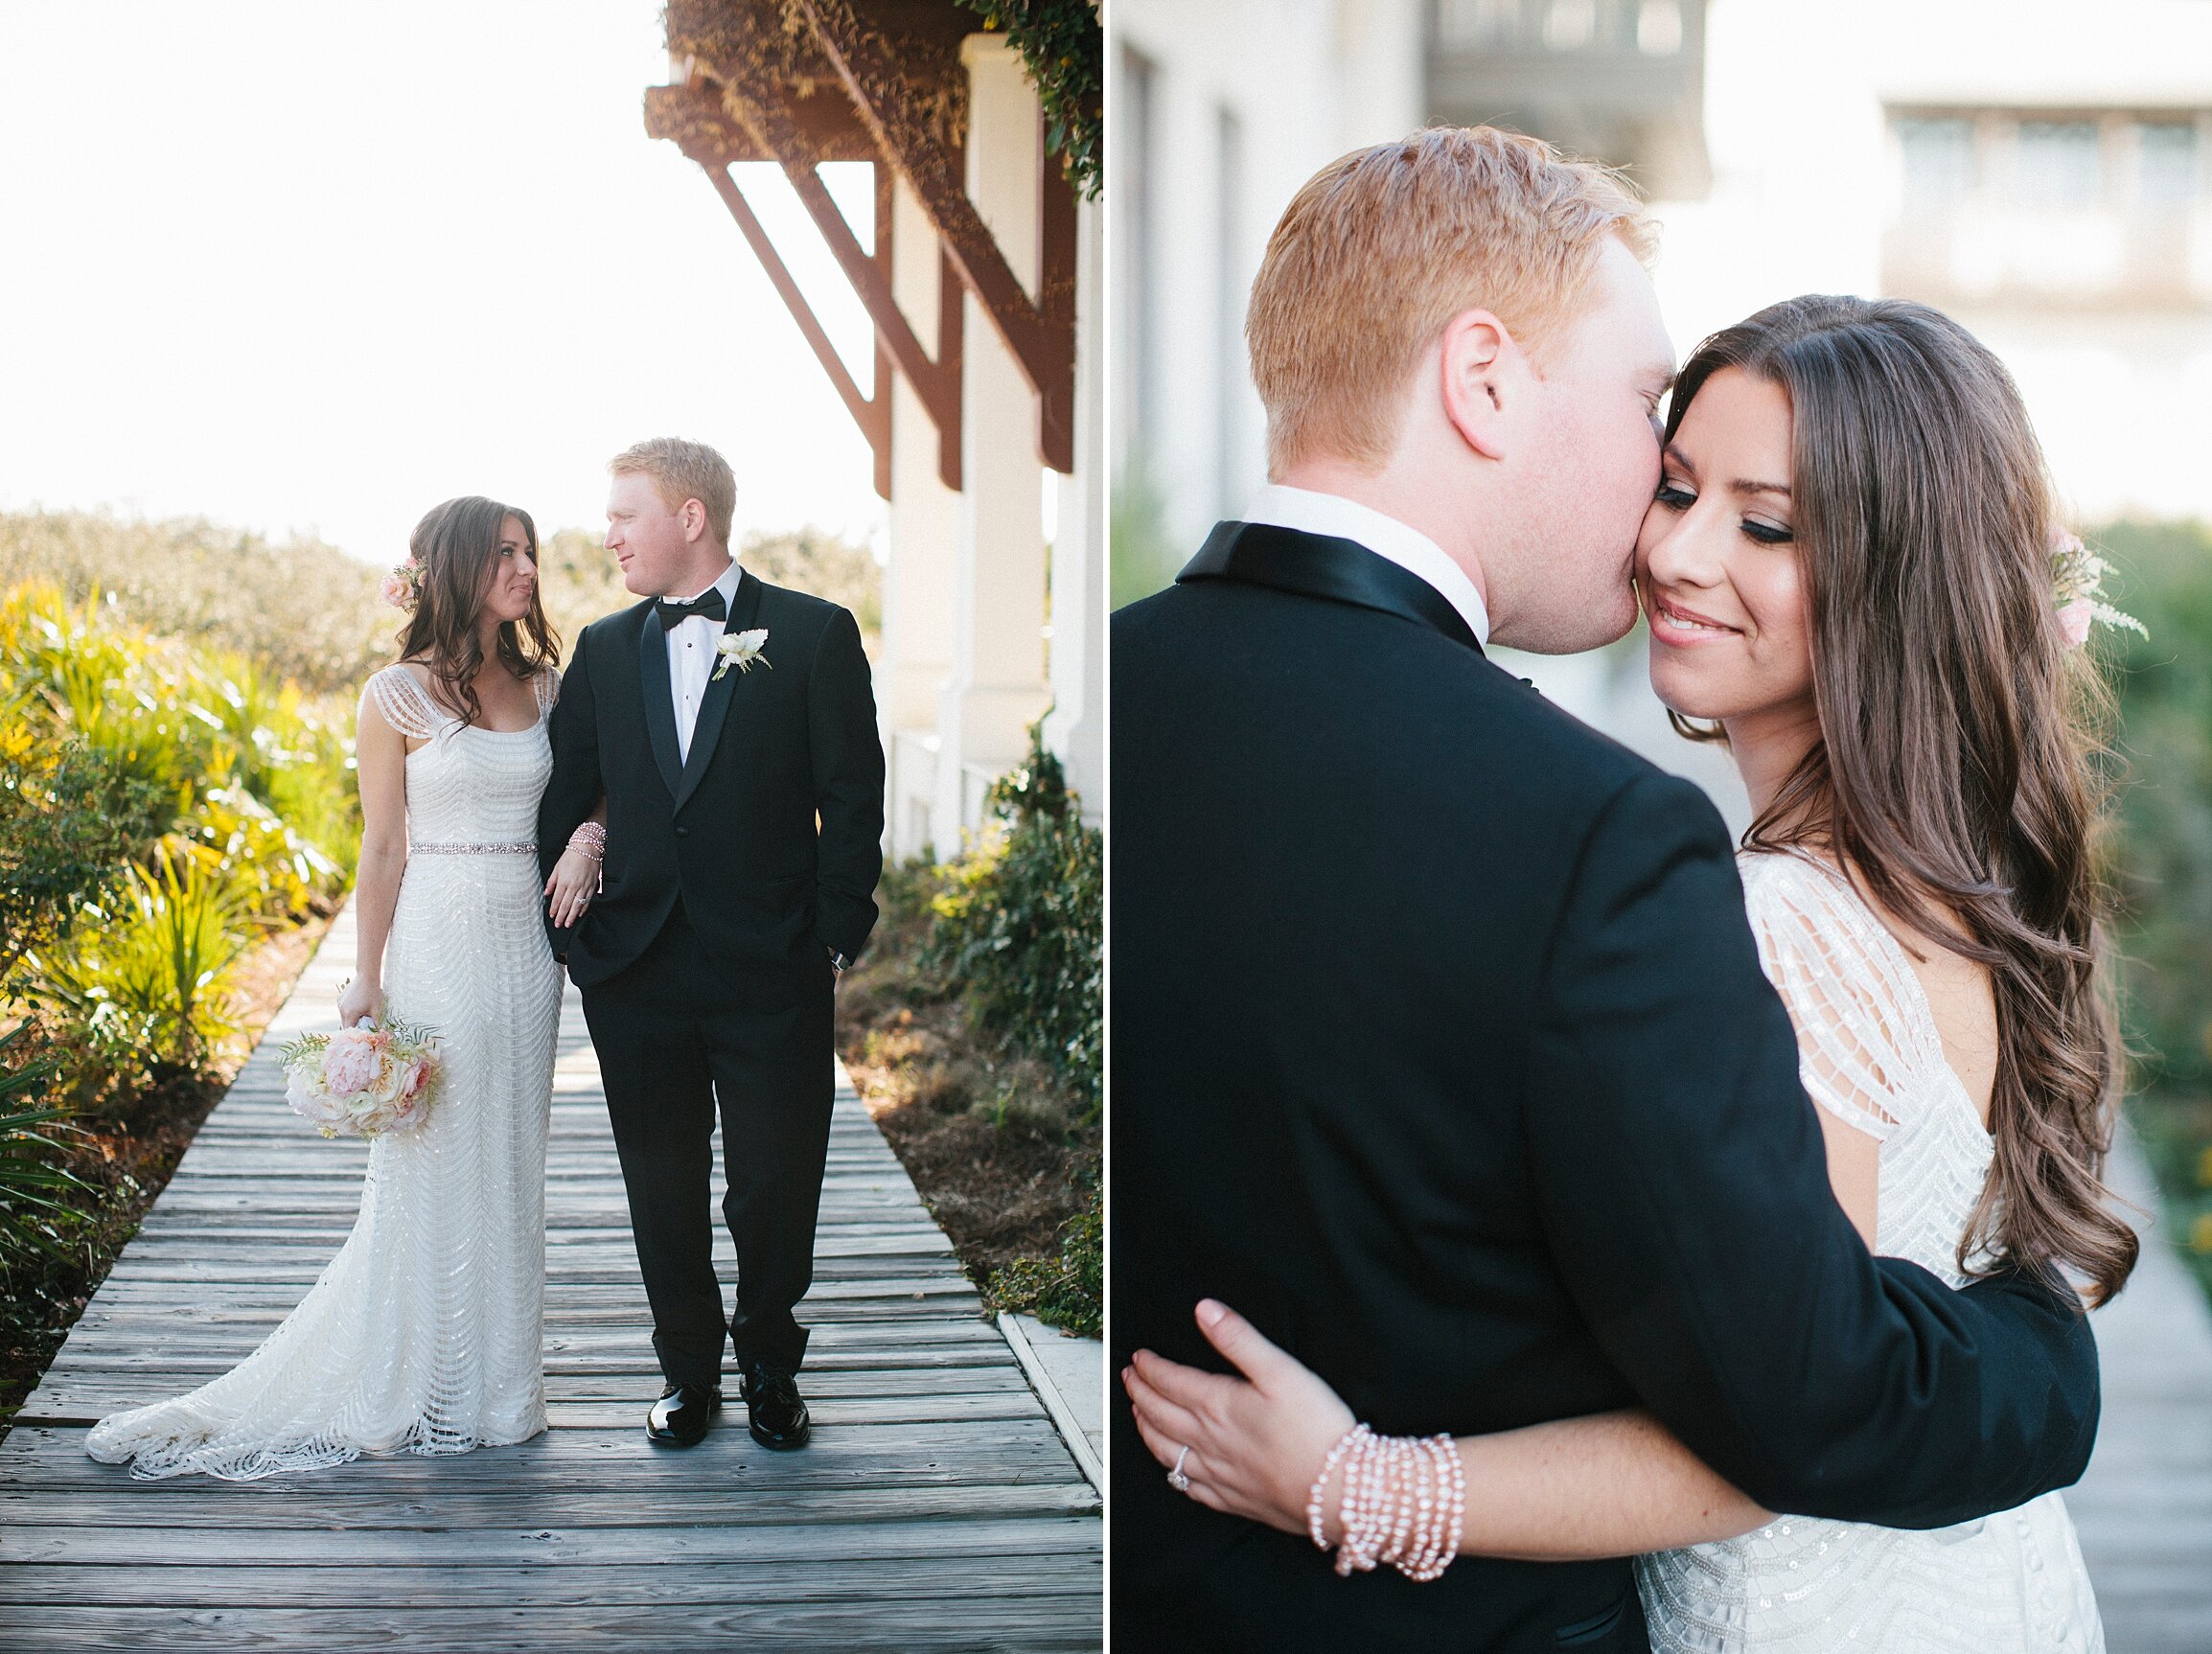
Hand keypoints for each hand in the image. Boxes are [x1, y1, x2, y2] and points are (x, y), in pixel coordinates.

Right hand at [335, 976, 380, 1029]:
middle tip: (362, 1027)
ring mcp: (340, 1004)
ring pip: (343, 1017)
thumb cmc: (373, 993)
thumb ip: (375, 1023)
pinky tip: (357, 1007)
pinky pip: (343, 1010)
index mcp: (350, 1013)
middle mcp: (342, 1009)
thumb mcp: (376, 1009)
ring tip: (361, 1016)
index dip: (355, 1034)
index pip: (349, 1030)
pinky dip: (348, 1012)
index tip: (361, 1035)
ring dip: (350, 1019)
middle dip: (353, 1027)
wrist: (367, 976)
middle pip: (345, 1024)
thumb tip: (378, 1032)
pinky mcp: (340, 999)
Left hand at [544, 846, 599, 927]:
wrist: (587, 848)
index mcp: (563, 881)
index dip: (554, 910)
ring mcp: (584, 887)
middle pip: (567, 905)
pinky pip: (587, 900)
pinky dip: (583, 908)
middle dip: (562, 916)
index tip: (552, 916)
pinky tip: (579, 914)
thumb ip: (551, 882)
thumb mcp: (557, 867)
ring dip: (572, 916)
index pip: (557, 899)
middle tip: (559, 925)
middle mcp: (574, 886)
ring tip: (568, 924)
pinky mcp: (592, 886)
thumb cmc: (571, 856)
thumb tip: (546, 894)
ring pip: (577, 905)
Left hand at [1123, 1299, 1356, 1537]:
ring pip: (1166, 1451)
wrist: (1338, 1490)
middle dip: (1138, 1393)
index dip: (1149, 1367)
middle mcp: (1209, 1441)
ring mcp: (1219, 1474)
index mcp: (1218, 1406)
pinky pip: (1189, 1487)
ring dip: (1146, 1430)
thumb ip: (1239, 1338)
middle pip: (1159, 1414)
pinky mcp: (1234, 1501)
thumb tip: (1205, 1309)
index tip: (1137, 1357)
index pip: (1169, 1382)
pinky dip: (1172, 1472)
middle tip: (1128, 1379)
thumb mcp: (1281, 1370)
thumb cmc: (1316, 1429)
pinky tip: (1173, 1470)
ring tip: (1138, 1416)